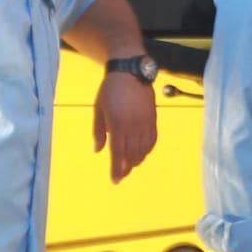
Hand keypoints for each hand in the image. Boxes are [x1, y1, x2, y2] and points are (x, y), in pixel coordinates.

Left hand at [94, 69, 156, 183]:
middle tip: (121, 175)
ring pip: (143, 149)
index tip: (115, 180)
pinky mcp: (153, 118)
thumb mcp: (98, 109)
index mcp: (117, 123)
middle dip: (126, 168)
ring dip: (137, 160)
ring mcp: (145, 122)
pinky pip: (152, 139)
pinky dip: (147, 150)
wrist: (131, 71)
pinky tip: (142, 154)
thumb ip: (98, 131)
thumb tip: (98, 150)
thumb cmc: (110, 90)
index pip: (117, 152)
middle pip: (132, 154)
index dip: (116, 168)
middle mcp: (133, 125)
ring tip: (130, 166)